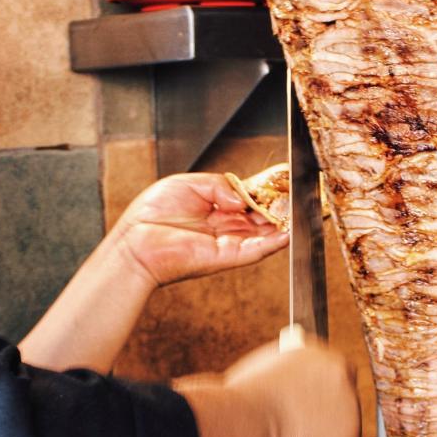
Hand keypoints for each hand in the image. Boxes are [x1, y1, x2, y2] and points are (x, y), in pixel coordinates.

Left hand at [110, 172, 287, 289]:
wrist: (136, 241)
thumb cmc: (152, 215)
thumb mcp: (188, 184)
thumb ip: (220, 185)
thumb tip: (243, 198)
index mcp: (217, 209)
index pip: (251, 199)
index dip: (268, 190)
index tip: (285, 179)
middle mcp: (226, 227)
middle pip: (263, 217)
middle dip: (282, 206)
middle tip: (299, 193)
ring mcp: (229, 243)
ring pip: (266, 234)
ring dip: (284, 223)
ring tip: (301, 209)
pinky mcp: (227, 257)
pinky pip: (257, 250)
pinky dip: (275, 243)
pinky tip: (288, 232)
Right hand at [175, 338, 360, 436]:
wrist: (240, 423)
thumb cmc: (234, 404)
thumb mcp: (253, 379)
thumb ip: (272, 386)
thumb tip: (266, 402)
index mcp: (315, 354)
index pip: (324, 379)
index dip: (313, 402)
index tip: (302, 418)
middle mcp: (339, 377)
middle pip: (336, 409)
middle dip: (318, 431)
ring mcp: (347, 411)